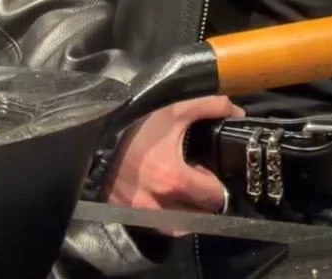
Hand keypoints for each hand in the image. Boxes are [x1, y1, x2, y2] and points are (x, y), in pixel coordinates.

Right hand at [104, 95, 243, 231]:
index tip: (211, 171)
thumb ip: (210, 107)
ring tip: (181, 190)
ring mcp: (141, 213)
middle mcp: (159, 204)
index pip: (213, 197)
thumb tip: (237, 113)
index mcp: (174, 179)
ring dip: (185, 212)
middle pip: (197, 215)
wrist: (95, 134)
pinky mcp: (126, 214)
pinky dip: (164, 215)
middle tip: (197, 179)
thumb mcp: (175, 109)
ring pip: (176, 225)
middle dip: (203, 200)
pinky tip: (162, 195)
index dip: (217, 184)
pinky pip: (154, 225)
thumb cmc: (136, 123)